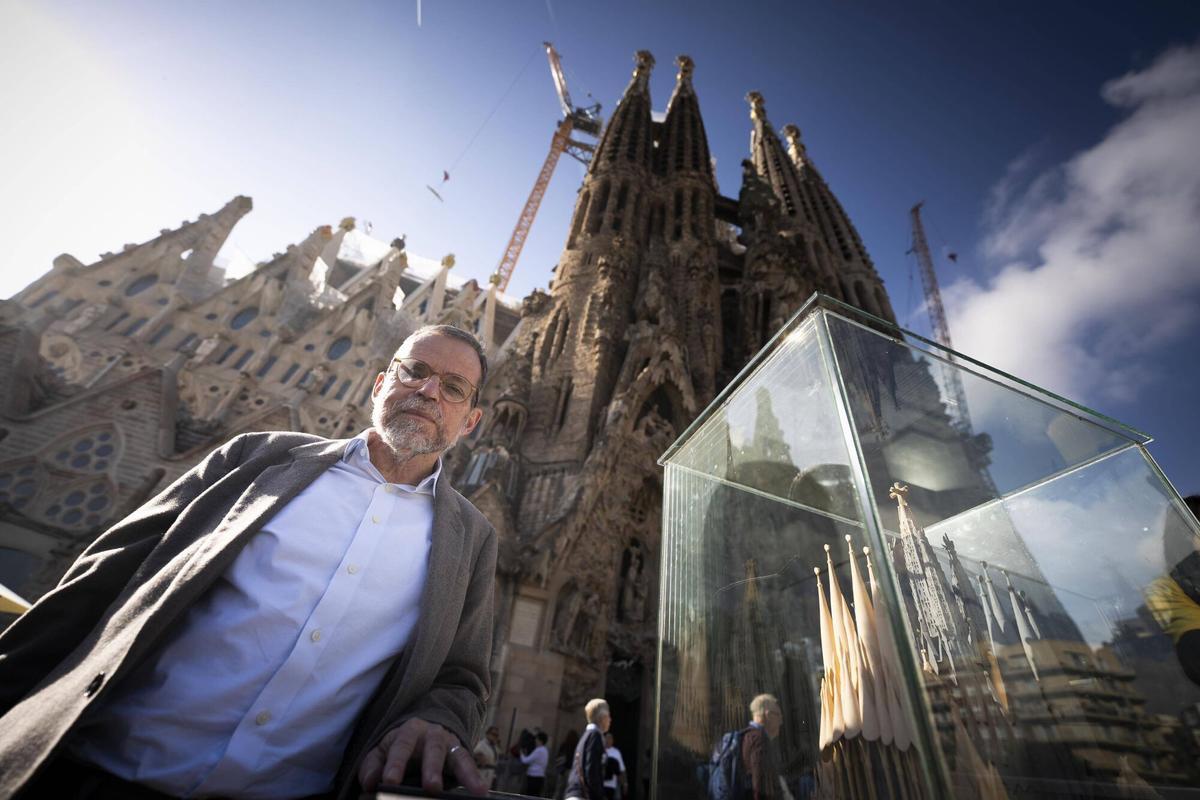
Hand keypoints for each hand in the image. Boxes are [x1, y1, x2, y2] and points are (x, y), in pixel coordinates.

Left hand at [358, 718, 489, 794]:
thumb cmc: (401, 747)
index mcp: (407, 732)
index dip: (395, 764)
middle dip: (431, 768)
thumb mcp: (383, 751)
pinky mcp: (460, 753)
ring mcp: (448, 742)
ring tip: (460, 790)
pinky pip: (468, 763)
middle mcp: (430, 734)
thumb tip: (369, 782)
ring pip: (453, 754)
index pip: (401, 746)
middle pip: (431, 748)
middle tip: (430, 787)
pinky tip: (481, 792)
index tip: (390, 781)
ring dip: (459, 773)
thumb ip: (373, 765)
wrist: (425, 730)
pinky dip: (474, 777)